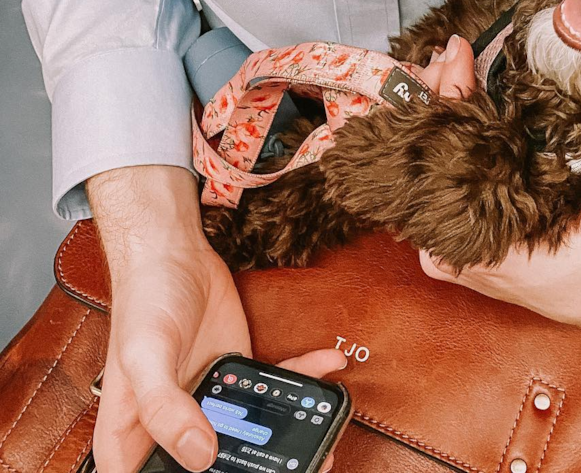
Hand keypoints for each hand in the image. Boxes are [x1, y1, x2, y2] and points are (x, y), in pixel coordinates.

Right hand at [89, 166, 346, 472]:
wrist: (172, 251)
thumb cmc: (144, 300)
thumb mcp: (145, 356)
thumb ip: (166, 408)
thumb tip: (200, 455)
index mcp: (132, 440)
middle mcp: (171, 428)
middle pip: (215, 467)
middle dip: (260, 467)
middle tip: (309, 459)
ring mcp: (206, 402)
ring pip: (251, 432)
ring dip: (291, 427)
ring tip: (326, 420)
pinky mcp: (235, 374)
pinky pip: (270, 387)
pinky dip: (301, 377)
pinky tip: (327, 364)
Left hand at [417, 42, 580, 328]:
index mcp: (488, 249)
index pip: (445, 164)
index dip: (448, 105)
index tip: (453, 60)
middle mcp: (459, 249)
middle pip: (426, 163)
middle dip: (436, 101)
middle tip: (448, 54)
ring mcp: (454, 245)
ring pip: (427, 171)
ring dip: (441, 117)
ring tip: (449, 67)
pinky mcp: (463, 237)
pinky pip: (441, 182)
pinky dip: (449, 140)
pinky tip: (456, 103)